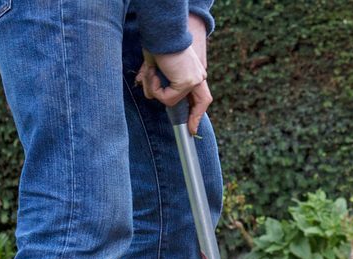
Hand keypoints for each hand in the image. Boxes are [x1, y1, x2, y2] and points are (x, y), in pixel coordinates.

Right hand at [136, 16, 211, 133]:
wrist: (161, 33)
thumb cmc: (157, 45)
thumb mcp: (156, 66)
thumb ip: (156, 81)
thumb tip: (149, 95)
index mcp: (193, 72)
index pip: (201, 96)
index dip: (197, 112)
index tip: (192, 128)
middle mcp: (198, 76)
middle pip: (203, 102)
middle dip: (194, 118)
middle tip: (190, 131)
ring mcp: (194, 80)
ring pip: (172, 101)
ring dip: (154, 90)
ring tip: (150, 74)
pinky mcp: (186, 82)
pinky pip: (167, 98)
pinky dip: (155, 88)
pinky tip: (153, 73)